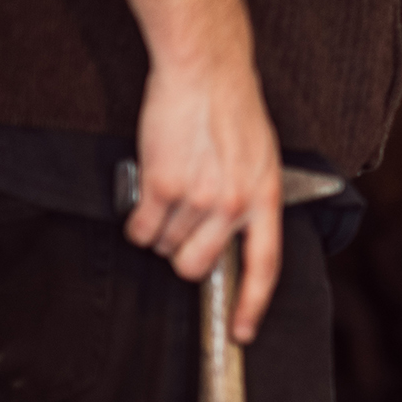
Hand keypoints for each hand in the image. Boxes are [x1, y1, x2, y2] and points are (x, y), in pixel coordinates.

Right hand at [125, 55, 281, 343]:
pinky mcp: (163, 186)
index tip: (241, 331)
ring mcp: (199, 198)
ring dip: (158, 228)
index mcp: (266, 198)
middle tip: (179, 226)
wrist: (206, 70)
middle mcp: (235, 204)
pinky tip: (144, 195)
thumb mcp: (262, 157)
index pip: (265, 266)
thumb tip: (234, 236)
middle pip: (198, 267)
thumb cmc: (232, 109)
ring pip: (165, 245)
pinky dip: (135, 219)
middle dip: (182, 255)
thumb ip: (251, 198)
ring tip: (168, 190)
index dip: (252, 304)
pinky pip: (140, 228)